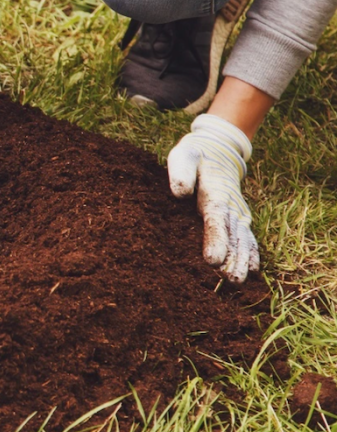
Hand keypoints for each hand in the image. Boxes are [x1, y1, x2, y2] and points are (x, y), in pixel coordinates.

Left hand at [168, 114, 257, 282]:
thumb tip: (180, 192)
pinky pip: (248, 237)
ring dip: (242, 260)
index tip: (212, 260)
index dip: (216, 240)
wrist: (217, 150)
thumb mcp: (183, 157)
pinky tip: (251, 270)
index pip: (216, 220)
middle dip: (233, 258)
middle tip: (230, 279)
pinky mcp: (239, 218)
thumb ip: (182, 172)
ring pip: (243, 239)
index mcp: (215, 193)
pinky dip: (251, 253)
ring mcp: (238, 213)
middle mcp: (231, 206)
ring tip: (238, 281)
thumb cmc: (195, 156)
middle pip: (233, 235)